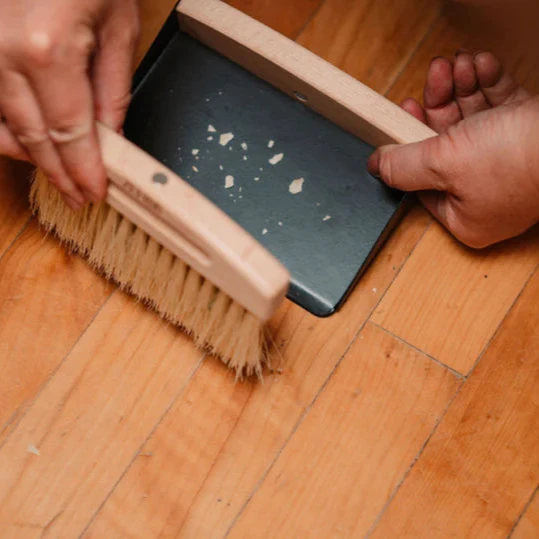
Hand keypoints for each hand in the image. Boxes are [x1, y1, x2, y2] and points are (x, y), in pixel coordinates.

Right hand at [0, 0, 138, 209]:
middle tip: (76, 197)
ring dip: (27, 154)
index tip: (94, 194)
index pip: (71, 134)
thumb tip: (111, 139)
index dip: (84, 171)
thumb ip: (113, 91)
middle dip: (59, 173)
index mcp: (46, 49)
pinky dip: (3, 125)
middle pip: (33, 136)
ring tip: (55, 172)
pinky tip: (22, 136)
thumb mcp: (118, 27)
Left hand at [368, 51, 538, 248]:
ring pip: (472, 120)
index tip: (402, 113)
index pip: (422, 181)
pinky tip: (482, 64)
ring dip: (462, 87)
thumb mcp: (443, 164)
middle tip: (436, 75)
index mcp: (465, 216)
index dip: (408, 145)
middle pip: (446, 144)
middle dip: (439, 102)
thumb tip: (377, 166)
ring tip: (460, 64)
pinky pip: (498, 108)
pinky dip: (488, 84)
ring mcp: (507, 165)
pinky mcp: (526, 136)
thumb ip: (404, 167)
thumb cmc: (518, 160)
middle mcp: (485, 193)